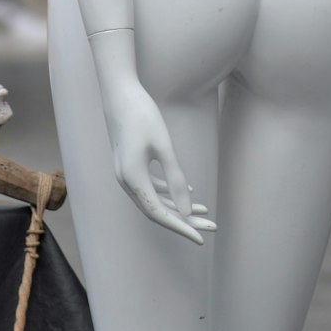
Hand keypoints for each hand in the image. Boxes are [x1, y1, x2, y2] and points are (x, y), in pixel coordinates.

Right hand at [100, 74, 215, 244]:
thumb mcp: (163, 146)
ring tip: (205, 211)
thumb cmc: (142, 115)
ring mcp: (126, 173)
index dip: (181, 227)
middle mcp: (126, 181)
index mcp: (133, 179)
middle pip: (158, 210)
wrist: (119, 92)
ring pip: (155, 199)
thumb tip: (187, 211)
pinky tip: (189, 191)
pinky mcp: (130, 164)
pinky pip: (151, 186)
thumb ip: (175, 179)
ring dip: (179, 206)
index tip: (202, 237)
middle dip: (185, 220)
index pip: (159, 214)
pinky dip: (169, 191)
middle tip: (211, 226)